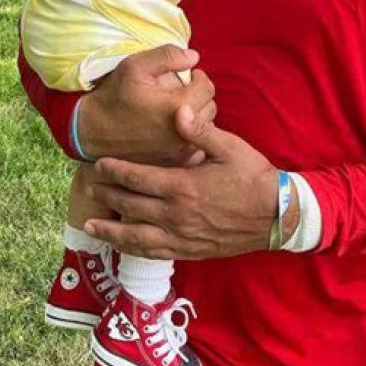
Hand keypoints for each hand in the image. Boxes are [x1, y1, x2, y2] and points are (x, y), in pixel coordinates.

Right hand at [76, 46, 216, 165]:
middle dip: (200, 96)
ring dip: (198, 115)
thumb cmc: (114, 96)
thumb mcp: (134, 66)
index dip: (199, 77)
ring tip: (181, 108)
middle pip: (210, 108)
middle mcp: (183, 132)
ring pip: (205, 129)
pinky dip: (191, 136)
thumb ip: (167, 56)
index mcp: (178, 107)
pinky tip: (177, 128)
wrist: (93, 132)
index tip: (190, 75)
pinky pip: (196, 147)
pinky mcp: (173, 163)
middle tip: (185, 90)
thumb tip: (194, 57)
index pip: (207, 88)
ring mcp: (179, 151)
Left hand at [84, 106, 297, 258]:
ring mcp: (182, 236)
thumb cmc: (253, 177)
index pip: (138, 178)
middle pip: (131, 205)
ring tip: (91, 226)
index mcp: (183, 186)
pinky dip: (133, 249)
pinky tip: (123, 245)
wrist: (276, 215)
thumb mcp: (230, 147)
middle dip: (107, 195)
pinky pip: (153, 252)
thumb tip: (178, 112)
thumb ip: (201, 131)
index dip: (115, 171)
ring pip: (136, 235)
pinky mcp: (189, 251)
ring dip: (111, 230)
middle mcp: (176, 215)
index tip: (98, 164)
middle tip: (88, 187)